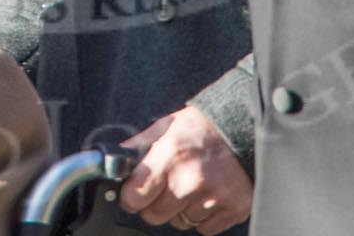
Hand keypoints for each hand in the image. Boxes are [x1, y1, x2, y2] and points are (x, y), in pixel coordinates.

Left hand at [118, 105, 252, 233]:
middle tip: (168, 184)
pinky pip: (205, 228)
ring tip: (193, 184)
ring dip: (182, 209)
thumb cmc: (200, 128)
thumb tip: (109, 161)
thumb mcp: (165, 128)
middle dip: (156, 203)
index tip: (135, 192)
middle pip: (155, 216)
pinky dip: (204, 216)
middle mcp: (190, 180)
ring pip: (180, 223)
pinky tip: (209, 194)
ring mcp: (213, 198)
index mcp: (170, 156)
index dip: (131, 196)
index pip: (134, 197)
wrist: (244, 127)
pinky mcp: (233, 209)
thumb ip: (137, 148)